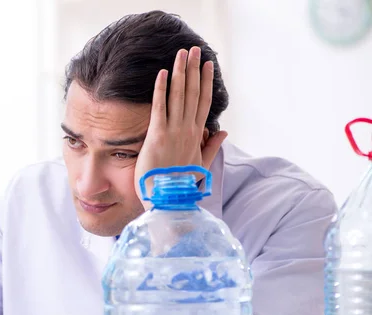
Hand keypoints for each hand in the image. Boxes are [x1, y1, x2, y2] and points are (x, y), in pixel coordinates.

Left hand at [135, 46, 227, 207]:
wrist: (168, 200)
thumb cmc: (180, 184)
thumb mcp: (200, 166)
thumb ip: (212, 147)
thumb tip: (223, 131)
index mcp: (197, 136)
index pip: (204, 103)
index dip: (206, 82)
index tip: (207, 65)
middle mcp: (188, 130)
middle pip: (194, 94)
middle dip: (194, 70)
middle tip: (194, 49)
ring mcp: (173, 132)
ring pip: (179, 96)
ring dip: (181, 73)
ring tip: (182, 53)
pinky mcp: (157, 135)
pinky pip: (160, 108)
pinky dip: (162, 90)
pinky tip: (163, 74)